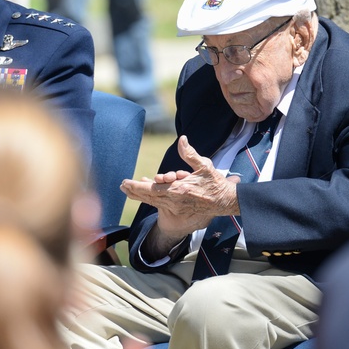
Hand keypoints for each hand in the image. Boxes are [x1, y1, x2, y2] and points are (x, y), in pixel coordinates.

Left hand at [120, 135, 239, 236]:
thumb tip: (182, 139)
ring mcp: (176, 207)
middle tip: (122, 185)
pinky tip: (144, 193)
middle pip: (148, 197)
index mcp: (179, 189)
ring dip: (140, 195)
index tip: (125, 182)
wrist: (226, 201)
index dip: (136, 187)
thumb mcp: (205, 166)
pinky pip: (160, 204)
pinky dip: (150, 198)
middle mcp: (175, 200)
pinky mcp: (179, 209)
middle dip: (134, 191)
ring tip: (128, 189)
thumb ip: (190, 154)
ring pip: (153, 201)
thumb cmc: (215, 183)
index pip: (152, 189)